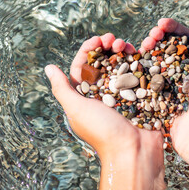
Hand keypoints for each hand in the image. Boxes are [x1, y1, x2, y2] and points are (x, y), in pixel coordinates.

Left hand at [45, 34, 164, 189]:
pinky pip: (137, 73)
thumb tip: (48, 68)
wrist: (133, 151)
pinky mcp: (139, 94)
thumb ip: (62, 89)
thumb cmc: (102, 132)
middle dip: (107, 47)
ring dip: (123, 52)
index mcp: (85, 94)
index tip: (98, 39)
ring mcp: (122, 92)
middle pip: (102, 61)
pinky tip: (140, 54)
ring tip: (128, 45)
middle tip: (114, 39)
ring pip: (120, 64)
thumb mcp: (77, 109)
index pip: (83, 65)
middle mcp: (103, 92)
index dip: (89, 49)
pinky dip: (137, 62)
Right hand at [140, 18, 188, 156]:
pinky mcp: (161, 96)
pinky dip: (143, 66)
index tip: (161, 23)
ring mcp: (172, 84)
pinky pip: (150, 78)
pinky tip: (137, 58)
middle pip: (169, 47)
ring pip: (158, 60)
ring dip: (149, 48)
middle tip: (150, 35)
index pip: (185, 40)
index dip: (174, 29)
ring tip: (142, 45)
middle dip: (159, 36)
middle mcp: (186, 73)